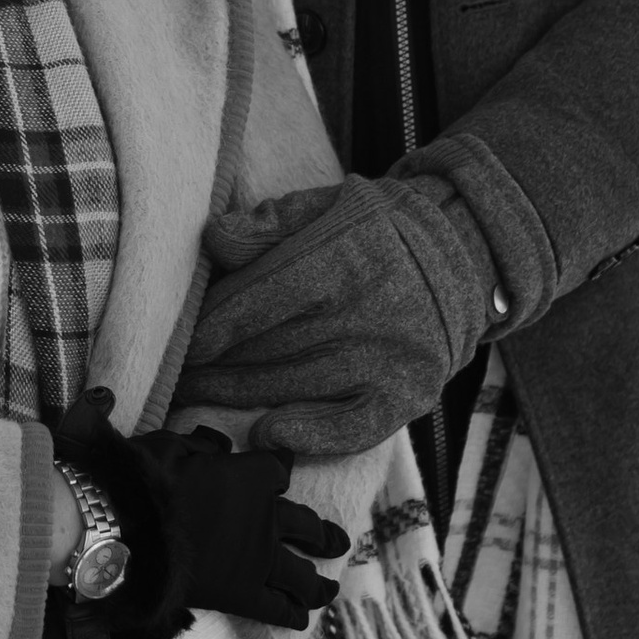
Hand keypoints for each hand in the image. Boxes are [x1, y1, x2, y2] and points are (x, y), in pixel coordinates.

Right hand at [54, 393, 347, 635]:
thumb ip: (200, 447)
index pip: (278, 469)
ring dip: (319, 581)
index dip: (281, 468)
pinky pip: (278, 608)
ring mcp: (259, 561)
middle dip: (323, 534)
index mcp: (251, 477)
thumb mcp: (171, 448)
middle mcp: (266, 519)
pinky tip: (302, 618)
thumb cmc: (147, 482)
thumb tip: (218, 443)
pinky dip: (292, 613)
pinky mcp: (244, 595)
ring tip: (330, 586)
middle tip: (338, 540)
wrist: (131, 531)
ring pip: (303, 574)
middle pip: (307, 525)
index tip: (283, 467)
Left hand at [180, 170, 498, 458]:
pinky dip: (309, 434)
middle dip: (213, 365)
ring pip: (296, 385)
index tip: (178, 343)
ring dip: (237, 396)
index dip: (211, 328)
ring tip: (196, 398)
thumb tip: (214, 242)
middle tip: (174, 376)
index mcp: (342, 256)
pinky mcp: (408, 394)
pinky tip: (267, 433)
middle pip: (269, 348)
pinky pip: (353, 427)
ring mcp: (390, 358)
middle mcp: (367, 310)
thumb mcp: (327, 204)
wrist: (463, 257)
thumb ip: (270, 221)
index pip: (259, 302)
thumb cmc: (378, 229)